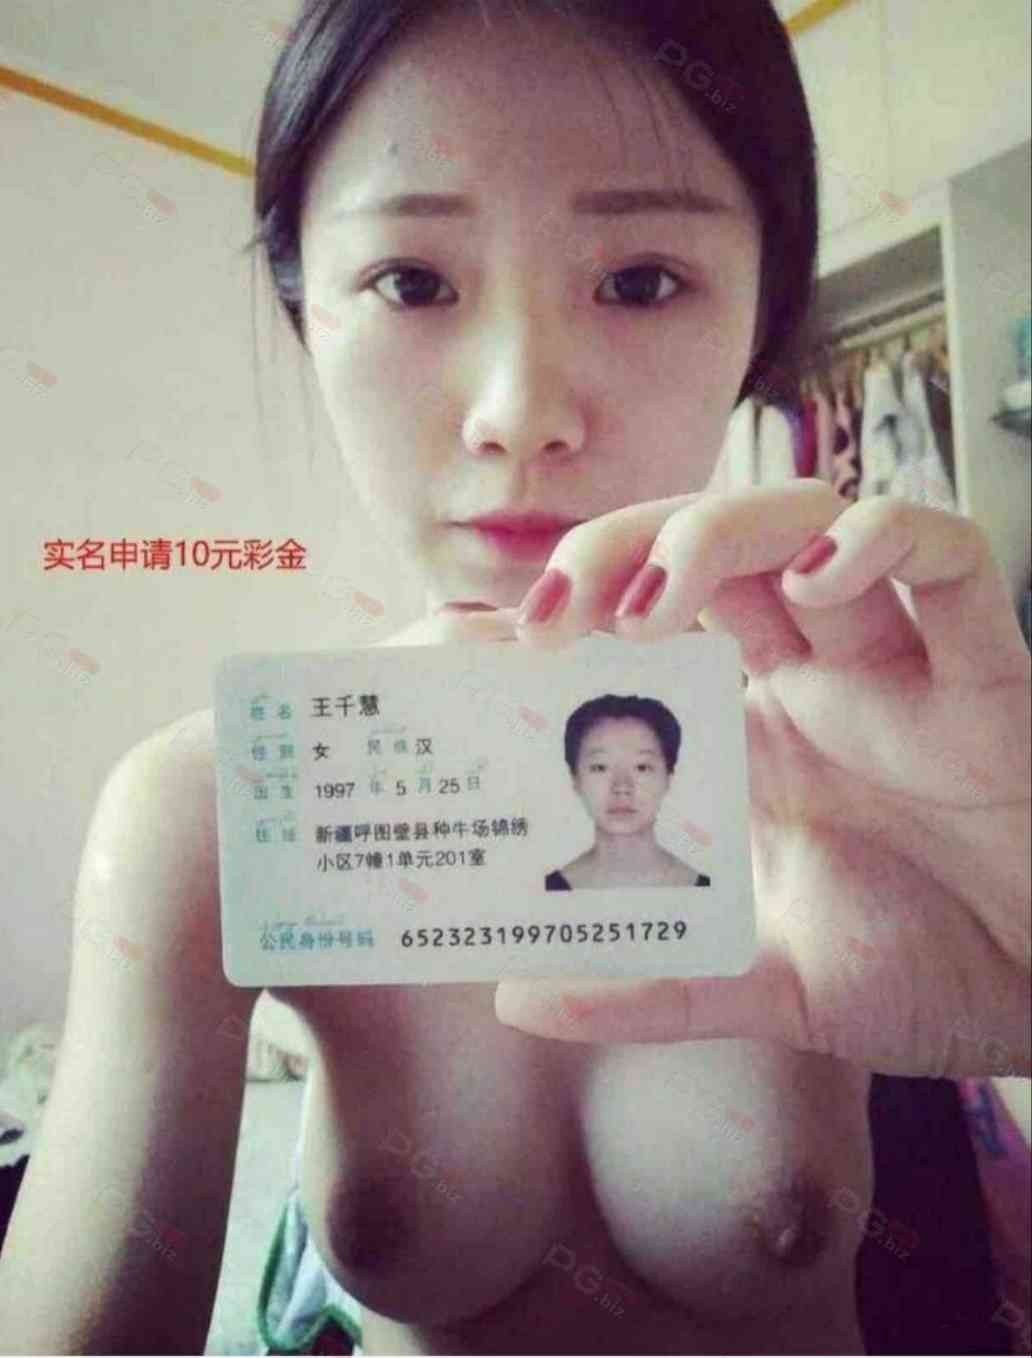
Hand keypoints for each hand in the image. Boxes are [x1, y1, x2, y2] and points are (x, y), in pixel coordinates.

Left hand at [489, 480, 1030, 1078]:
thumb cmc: (930, 973)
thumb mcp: (772, 989)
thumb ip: (657, 987)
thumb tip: (519, 994)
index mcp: (748, 735)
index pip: (641, 629)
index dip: (566, 613)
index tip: (477, 643)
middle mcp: (810, 679)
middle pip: (705, 550)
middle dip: (617, 551)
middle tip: (549, 618)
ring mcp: (893, 665)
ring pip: (803, 523)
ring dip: (715, 535)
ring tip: (650, 603)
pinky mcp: (984, 670)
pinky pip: (948, 558)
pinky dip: (883, 541)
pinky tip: (817, 581)